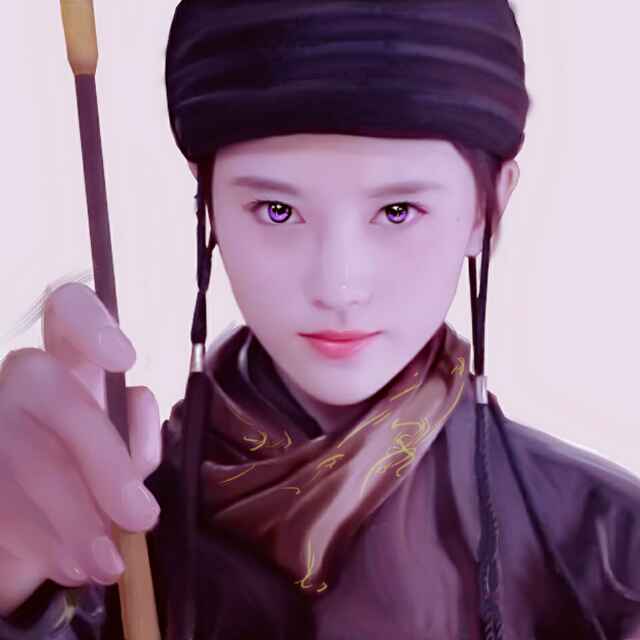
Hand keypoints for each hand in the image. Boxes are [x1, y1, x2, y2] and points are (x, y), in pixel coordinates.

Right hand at [0, 282, 162, 614]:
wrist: (37, 531)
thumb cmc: (91, 481)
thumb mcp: (123, 460)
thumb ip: (136, 440)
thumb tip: (135, 411)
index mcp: (71, 363)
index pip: (67, 309)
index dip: (91, 322)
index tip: (125, 358)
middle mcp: (22, 379)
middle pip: (52, 394)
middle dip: (104, 462)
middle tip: (142, 517)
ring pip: (21, 455)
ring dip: (73, 518)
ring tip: (108, 562)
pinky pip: (0, 503)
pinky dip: (39, 541)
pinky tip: (69, 565)